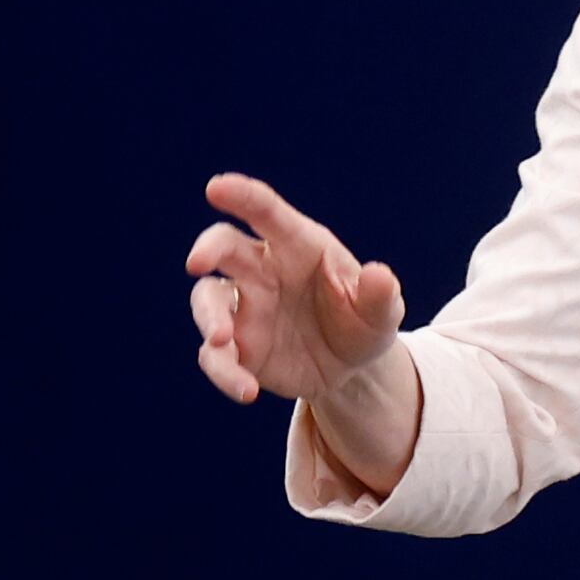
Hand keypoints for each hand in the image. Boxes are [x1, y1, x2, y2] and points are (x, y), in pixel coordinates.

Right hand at [188, 173, 419, 490]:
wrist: (352, 367)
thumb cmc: (363, 320)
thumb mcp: (381, 312)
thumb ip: (380, 294)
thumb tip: (380, 275)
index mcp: (298, 245)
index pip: (266, 212)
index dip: (241, 196)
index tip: (215, 188)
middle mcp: (263, 270)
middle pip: (224, 247)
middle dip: (208, 249)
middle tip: (197, 264)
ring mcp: (245, 308)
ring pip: (208, 301)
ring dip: (209, 318)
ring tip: (221, 341)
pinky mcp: (237, 348)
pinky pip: (216, 356)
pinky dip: (224, 373)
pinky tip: (247, 391)